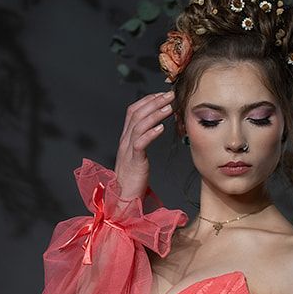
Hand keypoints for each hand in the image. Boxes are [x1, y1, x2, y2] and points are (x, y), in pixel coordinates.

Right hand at [112, 90, 175, 206]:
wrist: (122, 199)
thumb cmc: (132, 180)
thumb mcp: (137, 156)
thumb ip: (142, 142)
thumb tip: (156, 129)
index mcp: (125, 138)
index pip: (133, 111)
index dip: (147, 100)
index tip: (162, 94)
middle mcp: (124, 141)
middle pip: (137, 114)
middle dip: (154, 101)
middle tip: (171, 95)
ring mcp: (128, 150)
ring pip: (139, 125)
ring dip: (155, 114)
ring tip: (170, 107)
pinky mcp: (134, 162)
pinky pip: (140, 143)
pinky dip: (151, 134)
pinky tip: (162, 128)